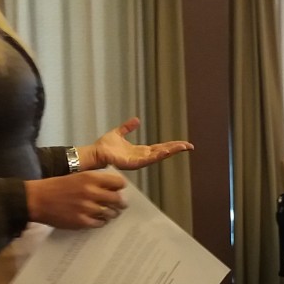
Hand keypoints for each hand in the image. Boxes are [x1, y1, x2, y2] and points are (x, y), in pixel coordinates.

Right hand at [25, 170, 127, 229]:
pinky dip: (101, 221)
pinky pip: (100, 223)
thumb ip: (95, 180)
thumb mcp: (77, 176)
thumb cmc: (56, 186)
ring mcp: (87, 208)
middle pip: (118, 200)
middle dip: (120, 203)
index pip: (119, 183)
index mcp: (90, 178)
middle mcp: (91, 192)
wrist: (37, 199)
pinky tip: (96, 219)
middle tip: (120, 205)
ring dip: (111, 213)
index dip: (120, 187)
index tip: (119, 190)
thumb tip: (114, 187)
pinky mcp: (82, 221)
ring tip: (108, 213)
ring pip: (111, 213)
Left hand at [78, 117, 193, 170]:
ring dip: (171, 152)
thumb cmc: (104, 146)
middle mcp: (141, 157)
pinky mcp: (133, 163)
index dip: (171, 145)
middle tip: (189, 146)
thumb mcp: (118, 133)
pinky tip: (166, 152)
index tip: (183, 143)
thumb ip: (127, 127)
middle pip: (163, 152)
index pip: (160, 147)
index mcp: (140, 151)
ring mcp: (138, 161)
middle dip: (176, 149)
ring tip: (182, 147)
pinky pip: (148, 160)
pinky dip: (158, 156)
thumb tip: (136, 120)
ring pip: (159, 156)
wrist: (95, 153)